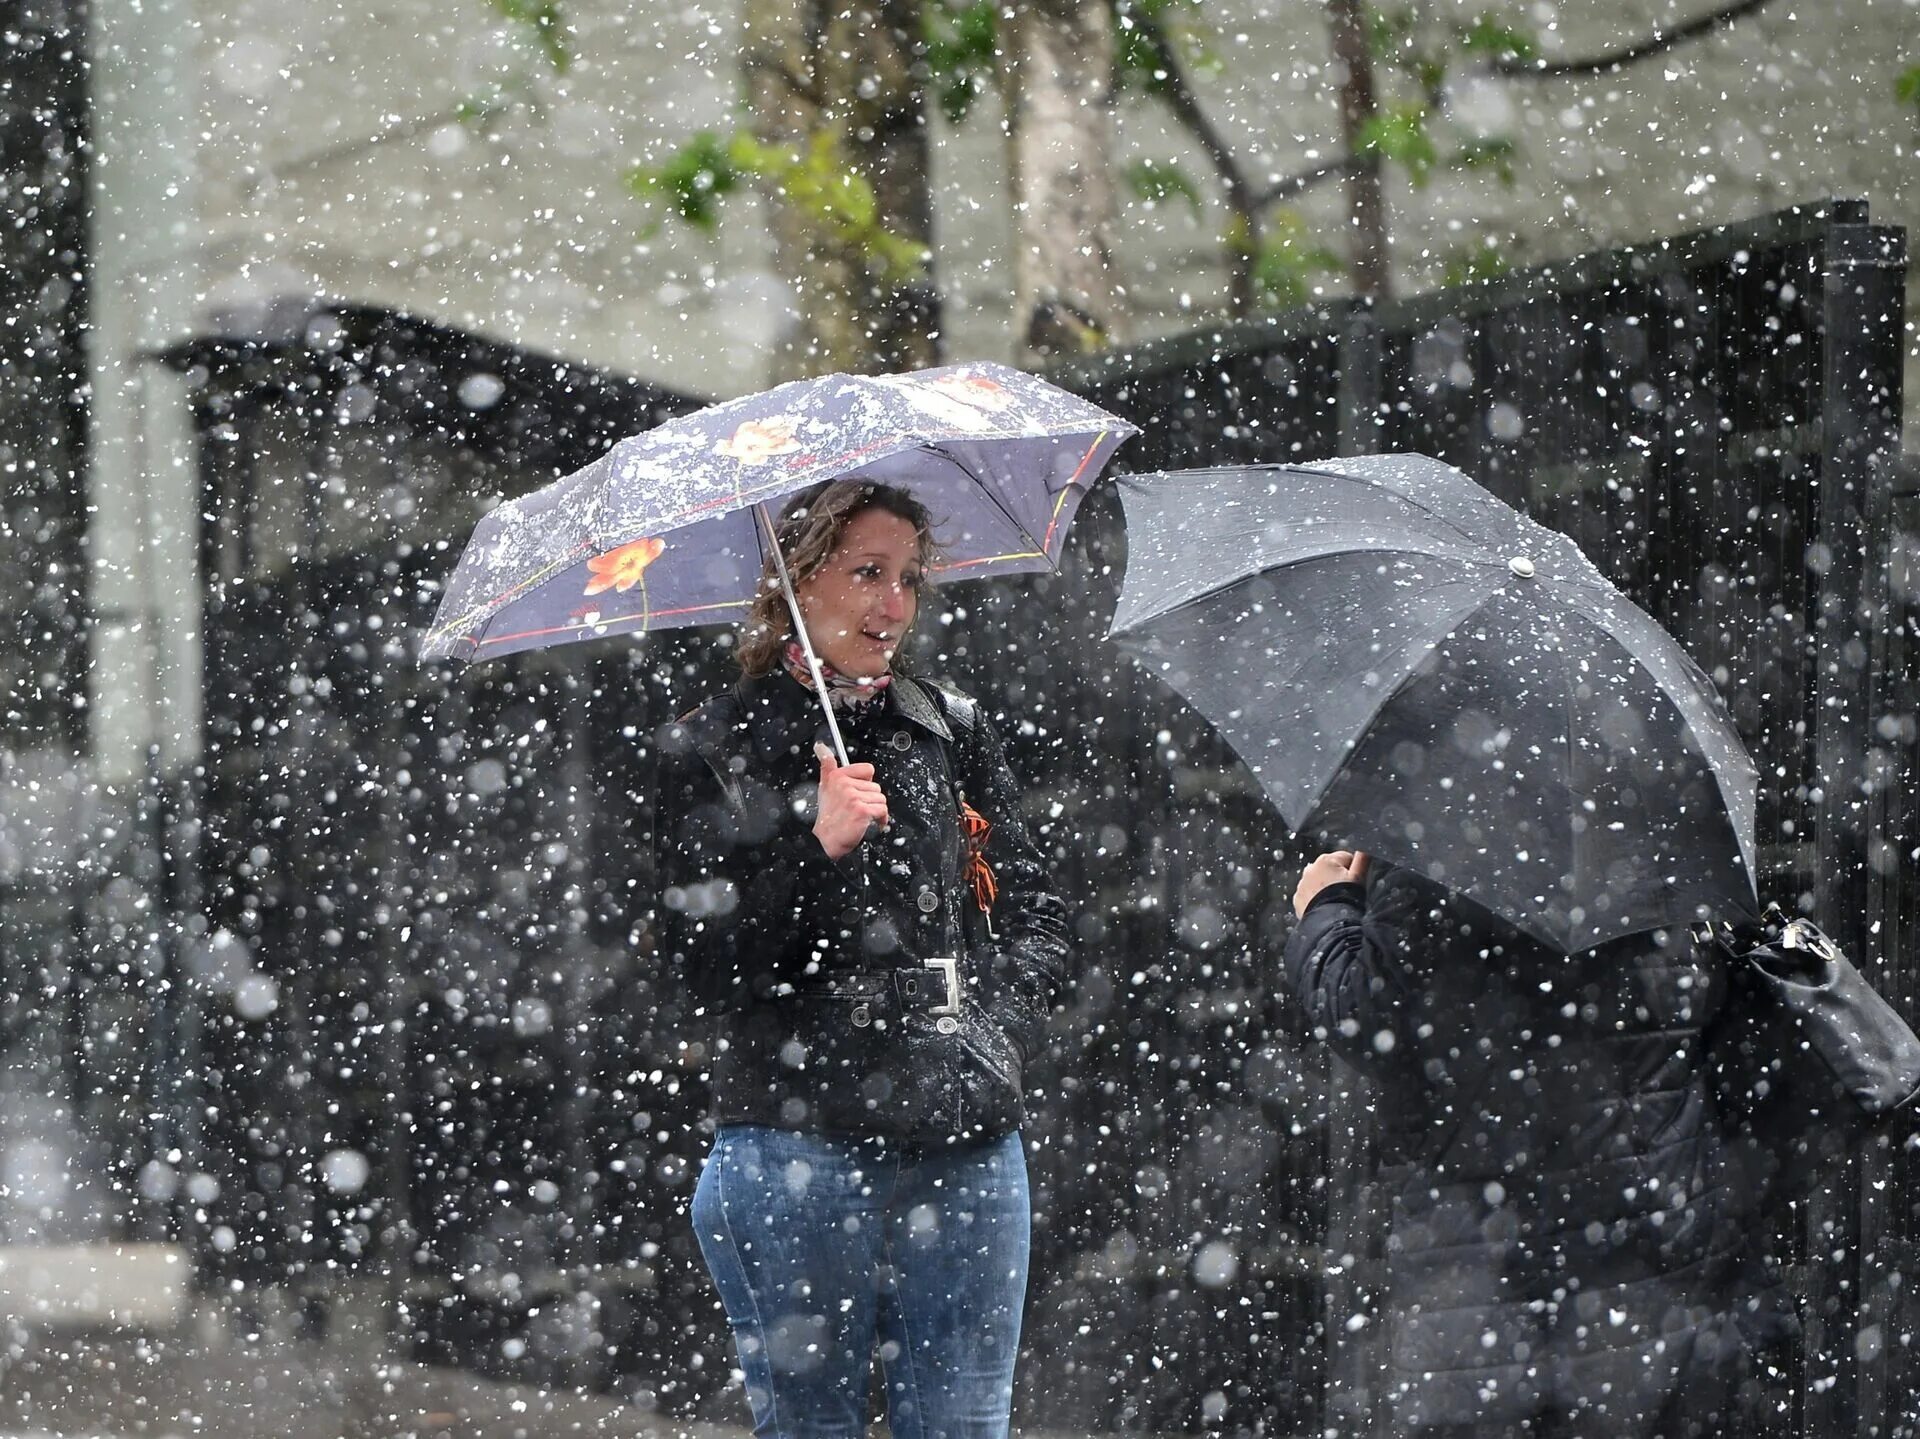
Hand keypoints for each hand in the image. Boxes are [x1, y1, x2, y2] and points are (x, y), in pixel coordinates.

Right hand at [813, 742, 888, 860]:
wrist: (826, 841)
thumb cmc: (827, 817)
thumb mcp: (824, 788)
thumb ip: (827, 766)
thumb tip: (821, 747)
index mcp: (836, 776)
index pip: (867, 769)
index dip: (866, 783)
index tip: (861, 792)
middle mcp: (843, 785)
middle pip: (875, 787)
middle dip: (870, 800)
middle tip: (858, 810)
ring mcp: (852, 797)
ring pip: (880, 799)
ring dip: (876, 810)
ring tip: (863, 817)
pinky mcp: (861, 810)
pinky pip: (882, 810)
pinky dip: (881, 819)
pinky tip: (871, 824)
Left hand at [1293, 850, 1369, 917]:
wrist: (1330, 921)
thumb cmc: (1346, 897)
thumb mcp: (1358, 877)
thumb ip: (1362, 859)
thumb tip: (1364, 848)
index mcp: (1325, 860)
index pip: (1345, 859)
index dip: (1354, 870)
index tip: (1354, 882)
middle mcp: (1310, 869)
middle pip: (1330, 870)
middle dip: (1338, 878)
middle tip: (1345, 893)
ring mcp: (1302, 884)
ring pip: (1318, 882)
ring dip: (1326, 888)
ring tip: (1335, 901)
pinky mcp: (1298, 899)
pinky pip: (1309, 895)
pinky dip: (1316, 899)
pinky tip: (1324, 906)